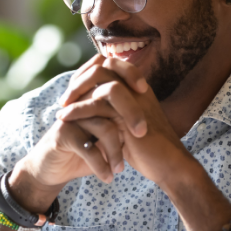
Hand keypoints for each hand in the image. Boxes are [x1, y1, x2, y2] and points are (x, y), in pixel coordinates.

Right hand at [8, 56, 147, 210]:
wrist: (53, 169)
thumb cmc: (85, 150)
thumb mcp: (105, 134)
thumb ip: (121, 120)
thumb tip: (153, 114)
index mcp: (91, 95)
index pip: (111, 70)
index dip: (130, 73)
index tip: (146, 90)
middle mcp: (80, 101)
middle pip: (110, 94)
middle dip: (131, 114)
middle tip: (141, 134)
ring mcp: (71, 116)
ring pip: (104, 126)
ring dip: (116, 151)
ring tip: (120, 169)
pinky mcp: (62, 134)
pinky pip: (88, 148)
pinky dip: (101, 165)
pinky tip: (108, 177)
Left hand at [56, 56, 193, 188]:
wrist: (168, 166)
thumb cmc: (148, 149)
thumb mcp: (127, 125)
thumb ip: (114, 112)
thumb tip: (91, 105)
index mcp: (138, 88)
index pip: (110, 65)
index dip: (88, 73)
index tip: (73, 90)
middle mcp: (137, 88)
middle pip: (103, 66)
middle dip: (80, 79)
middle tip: (64, 98)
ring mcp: (135, 99)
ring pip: (100, 80)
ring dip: (76, 92)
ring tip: (61, 108)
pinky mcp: (129, 115)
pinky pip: (98, 103)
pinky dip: (77, 109)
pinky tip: (64, 118)